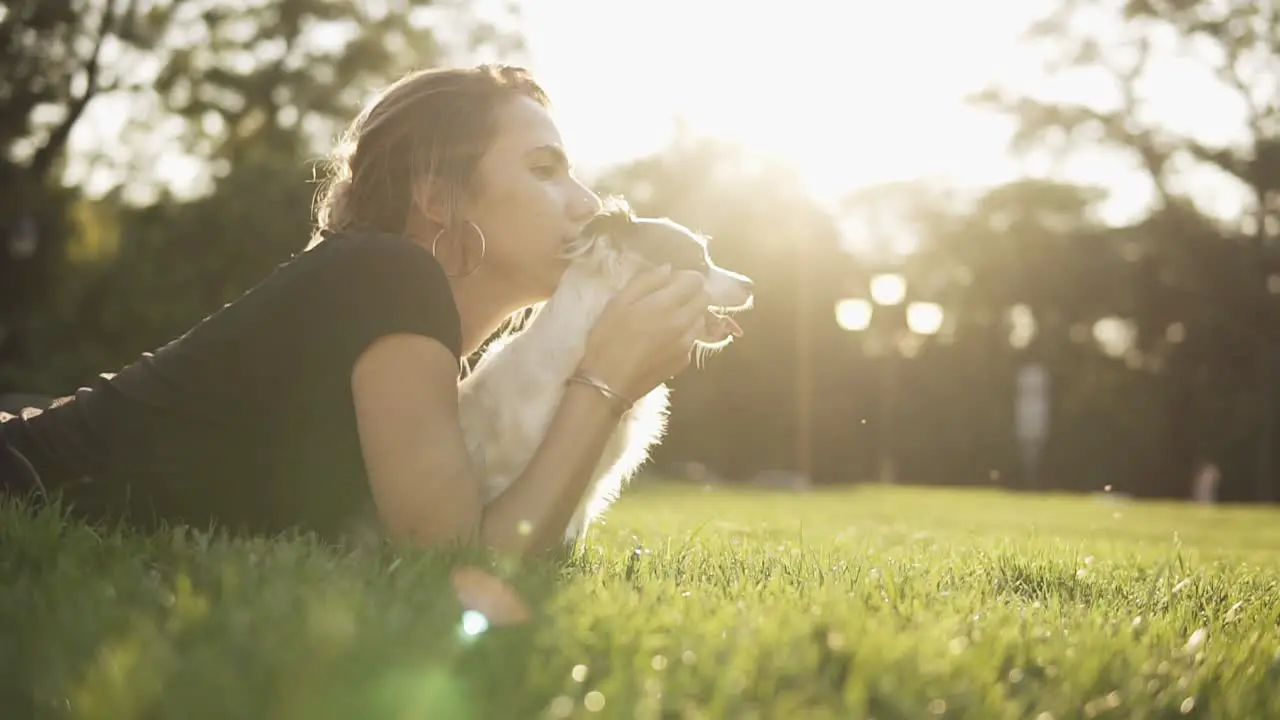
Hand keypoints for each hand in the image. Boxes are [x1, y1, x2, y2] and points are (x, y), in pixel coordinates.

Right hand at [579, 266, 709, 399]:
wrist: (608, 383)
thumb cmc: (608, 339)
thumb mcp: (618, 302)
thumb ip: (646, 281)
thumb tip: (667, 269)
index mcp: (666, 304)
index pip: (695, 280)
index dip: (684, 277)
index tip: (670, 282)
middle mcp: (683, 322)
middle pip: (705, 298)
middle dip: (692, 293)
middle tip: (670, 298)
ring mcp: (687, 344)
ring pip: (701, 319)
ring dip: (690, 313)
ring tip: (666, 320)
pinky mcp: (685, 361)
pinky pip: (692, 339)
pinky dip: (684, 334)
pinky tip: (663, 340)